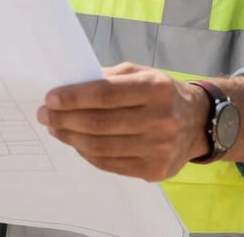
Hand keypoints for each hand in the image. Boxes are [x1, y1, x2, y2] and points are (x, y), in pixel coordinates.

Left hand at [36, 62, 207, 180]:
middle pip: (100, 124)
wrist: (198, 121)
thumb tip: (69, 85)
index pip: (105, 94)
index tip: (50, 98)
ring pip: (102, 147)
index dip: (74, 98)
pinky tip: (76, 143)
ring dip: (72, 138)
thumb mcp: (139, 73)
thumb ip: (108, 78)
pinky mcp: (155, 170)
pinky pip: (111, 164)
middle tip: (44, 115)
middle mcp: (160, 119)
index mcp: (154, 88)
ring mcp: (159, 148)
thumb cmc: (161, 91)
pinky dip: (88, 154)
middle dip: (65, 119)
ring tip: (55, 129)